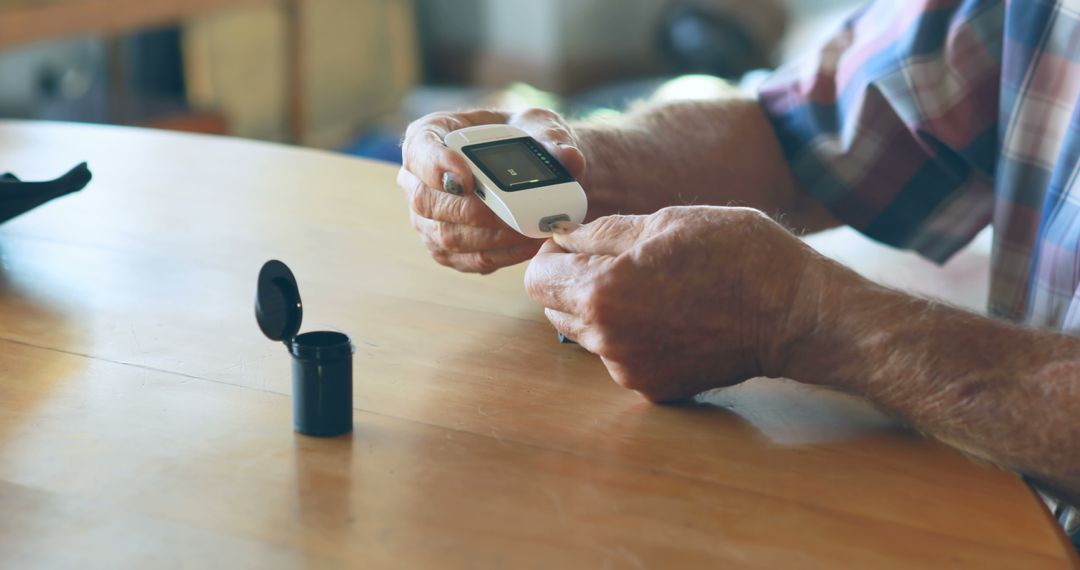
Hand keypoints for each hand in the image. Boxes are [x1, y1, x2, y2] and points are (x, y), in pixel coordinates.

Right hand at [398, 108, 586, 273]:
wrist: (533, 171)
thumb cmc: (527, 138)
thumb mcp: (541, 126)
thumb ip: (552, 137)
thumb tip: (569, 158)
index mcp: (431, 134)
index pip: (418, 149)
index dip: (437, 166)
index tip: (468, 178)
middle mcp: (417, 178)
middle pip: (426, 201)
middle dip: (472, 211)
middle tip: (514, 213)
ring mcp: (426, 218)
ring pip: (446, 236)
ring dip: (490, 237)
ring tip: (530, 230)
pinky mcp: (446, 249)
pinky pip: (466, 259)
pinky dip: (500, 255)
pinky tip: (528, 245)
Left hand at [524, 206, 819, 401]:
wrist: (794, 314)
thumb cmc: (738, 256)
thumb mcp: (667, 221)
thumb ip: (604, 233)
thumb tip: (565, 237)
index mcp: (603, 291)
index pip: (538, 277)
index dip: (552, 254)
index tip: (574, 243)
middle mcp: (607, 338)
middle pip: (556, 307)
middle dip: (573, 281)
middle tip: (616, 260)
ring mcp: (629, 368)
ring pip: (587, 332)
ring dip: (602, 308)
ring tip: (652, 287)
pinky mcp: (652, 387)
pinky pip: (619, 355)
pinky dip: (631, 335)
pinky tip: (670, 315)